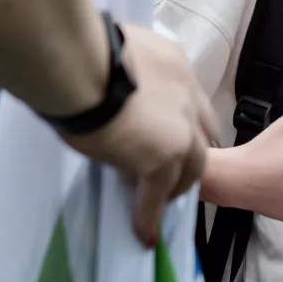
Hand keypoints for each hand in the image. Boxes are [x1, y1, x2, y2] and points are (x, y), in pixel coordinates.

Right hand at [61, 23, 217, 246]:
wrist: (80, 64)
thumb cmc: (83, 50)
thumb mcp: (115, 49)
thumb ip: (125, 67)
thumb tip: (109, 76)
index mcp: (174, 62)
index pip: (190, 100)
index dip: (182, 121)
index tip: (170, 135)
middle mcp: (186, 93)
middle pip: (202, 135)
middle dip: (190, 155)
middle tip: (172, 174)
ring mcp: (180, 127)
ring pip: (191, 167)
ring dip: (176, 186)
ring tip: (159, 202)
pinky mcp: (163, 157)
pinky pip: (158, 194)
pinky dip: (150, 215)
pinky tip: (144, 232)